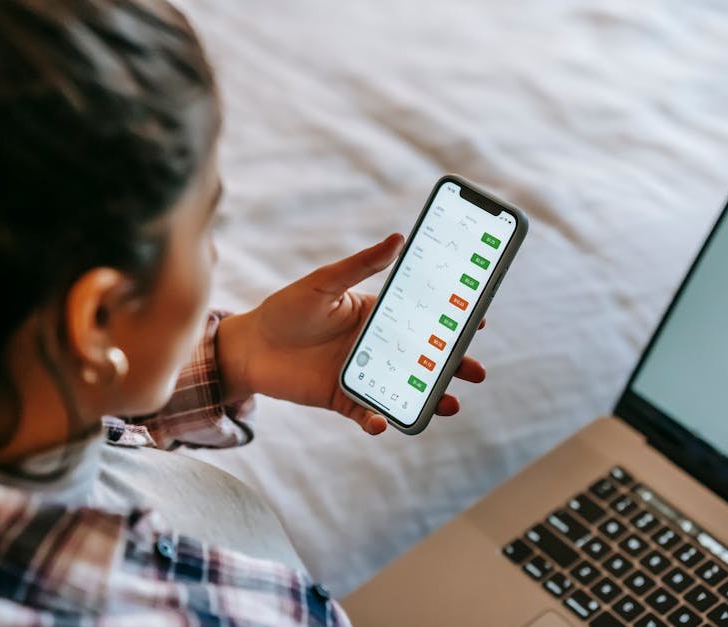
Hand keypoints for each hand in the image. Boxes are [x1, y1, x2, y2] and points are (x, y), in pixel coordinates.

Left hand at [218, 233, 486, 434]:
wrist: (248, 348)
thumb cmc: (285, 309)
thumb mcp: (323, 283)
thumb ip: (360, 266)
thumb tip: (399, 238)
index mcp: (376, 316)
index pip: (422, 319)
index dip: (451, 322)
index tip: (478, 322)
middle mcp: (375, 347)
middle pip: (423, 359)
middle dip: (453, 366)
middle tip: (477, 372)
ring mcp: (362, 375)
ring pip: (405, 390)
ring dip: (428, 398)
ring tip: (450, 403)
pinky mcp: (343, 400)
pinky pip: (367, 413)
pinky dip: (378, 421)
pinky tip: (382, 422)